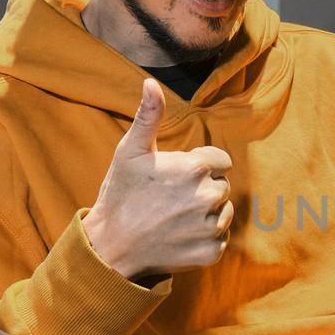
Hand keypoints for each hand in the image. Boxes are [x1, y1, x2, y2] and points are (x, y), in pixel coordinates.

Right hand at [82, 77, 234, 281]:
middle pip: (222, 186)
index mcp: (195, 168)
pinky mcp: (210, 252)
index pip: (221, 161)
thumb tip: (151, 83)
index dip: (200, 166)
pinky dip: (204, 238)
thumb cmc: (121, 194)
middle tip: (172, 198)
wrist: (111, 245)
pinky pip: (220, 239)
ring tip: (175, 216)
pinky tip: (179, 235)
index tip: (177, 176)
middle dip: (203, 189)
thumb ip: (149, 116)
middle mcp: (208, 197)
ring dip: (207, 214)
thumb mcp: (130, 151)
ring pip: (224, 212)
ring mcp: (210, 227)